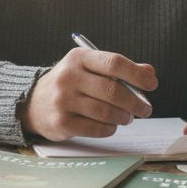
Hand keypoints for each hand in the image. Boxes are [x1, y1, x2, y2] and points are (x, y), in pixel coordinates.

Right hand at [20, 48, 155, 140]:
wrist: (34, 102)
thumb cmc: (72, 84)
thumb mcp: (91, 68)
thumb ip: (120, 69)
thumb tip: (149, 73)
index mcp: (79, 58)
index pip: (114, 62)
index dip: (136, 74)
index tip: (152, 84)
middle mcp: (69, 76)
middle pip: (112, 90)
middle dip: (135, 102)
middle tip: (145, 109)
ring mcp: (63, 100)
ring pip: (105, 112)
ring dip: (123, 117)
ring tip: (127, 117)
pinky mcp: (61, 122)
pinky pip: (95, 129)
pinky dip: (109, 129)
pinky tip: (111, 126)